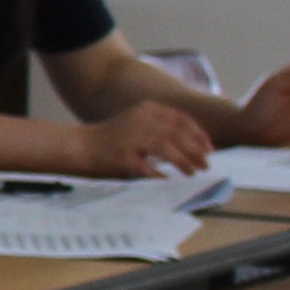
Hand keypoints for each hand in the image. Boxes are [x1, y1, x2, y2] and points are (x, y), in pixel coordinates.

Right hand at [72, 99, 214, 178]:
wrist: (80, 145)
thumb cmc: (113, 138)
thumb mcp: (139, 123)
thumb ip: (162, 127)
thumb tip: (193, 143)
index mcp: (147, 109)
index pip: (181, 119)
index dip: (199, 134)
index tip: (209, 149)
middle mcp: (140, 119)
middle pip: (176, 133)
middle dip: (195, 150)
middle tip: (206, 164)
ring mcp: (130, 137)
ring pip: (165, 147)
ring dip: (183, 161)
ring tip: (192, 172)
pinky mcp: (121, 155)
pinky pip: (146, 166)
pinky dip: (159, 174)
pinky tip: (167, 180)